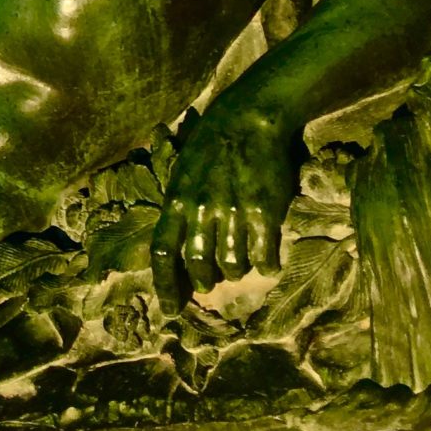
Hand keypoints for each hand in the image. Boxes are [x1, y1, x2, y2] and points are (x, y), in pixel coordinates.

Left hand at [151, 107, 298, 306]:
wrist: (249, 119)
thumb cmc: (212, 145)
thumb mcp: (182, 172)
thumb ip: (179, 208)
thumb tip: (177, 249)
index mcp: (176, 200)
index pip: (163, 253)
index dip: (165, 287)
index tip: (170, 311)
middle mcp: (201, 209)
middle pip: (199, 267)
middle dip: (206, 281)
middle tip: (215, 278)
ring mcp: (233, 212)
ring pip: (232, 267)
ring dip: (237, 270)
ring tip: (242, 258)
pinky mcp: (264, 213)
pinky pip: (263, 258)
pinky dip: (265, 265)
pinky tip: (267, 258)